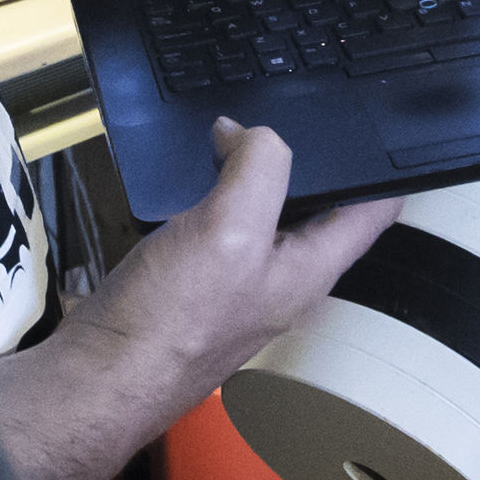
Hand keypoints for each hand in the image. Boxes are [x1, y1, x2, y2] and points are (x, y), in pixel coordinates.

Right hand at [0, 120, 395, 479]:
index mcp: (312, 270)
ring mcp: (235, 282)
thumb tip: (248, 132)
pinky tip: (191, 165)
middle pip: (318, 204)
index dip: (386, 164)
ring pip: (263, 209)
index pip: (374, 210)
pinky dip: (211, 187)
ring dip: (255, 167)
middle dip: (311, 155)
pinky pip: (216, 221)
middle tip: (297, 98)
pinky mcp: (190, 282)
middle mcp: (282, 277)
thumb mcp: (230, 231)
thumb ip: (259, 170)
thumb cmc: (172, 320)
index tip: (383, 115)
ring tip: (242, 119)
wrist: (93, 381)